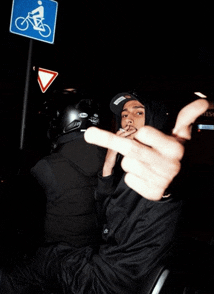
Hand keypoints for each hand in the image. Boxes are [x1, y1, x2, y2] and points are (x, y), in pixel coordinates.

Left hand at [85, 99, 208, 199]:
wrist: (180, 184)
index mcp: (174, 148)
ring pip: (128, 165)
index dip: (142, 133)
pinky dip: (132, 176)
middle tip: (90, 134)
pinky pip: (129, 179)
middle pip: (130, 149)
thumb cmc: (174, 155)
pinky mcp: (151, 193)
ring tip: (145, 162)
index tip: (144, 134)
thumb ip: (186, 118)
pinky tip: (144, 176)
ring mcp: (159, 180)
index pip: (145, 133)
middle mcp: (167, 164)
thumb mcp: (183, 136)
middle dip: (107, 139)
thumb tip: (203, 101)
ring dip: (130, 162)